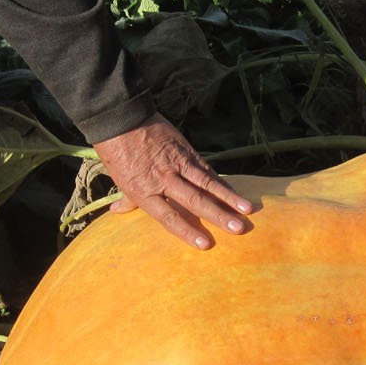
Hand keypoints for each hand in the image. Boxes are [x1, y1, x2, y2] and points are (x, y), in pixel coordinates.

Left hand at [91, 113, 254, 249]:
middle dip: (218, 216)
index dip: (187, 231)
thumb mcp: (120, 179)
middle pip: (194, 201)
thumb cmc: (118, 153)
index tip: (205, 245)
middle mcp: (164, 180)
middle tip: (238, 229)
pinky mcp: (186, 151)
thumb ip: (127, 199)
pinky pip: (207, 169)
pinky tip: (236, 193)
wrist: (122, 119)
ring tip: (247, 210)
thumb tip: (118, 213)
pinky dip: (222, 182)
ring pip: (207, 184)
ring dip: (229, 198)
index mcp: (145, 192)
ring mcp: (177, 164)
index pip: (168, 216)